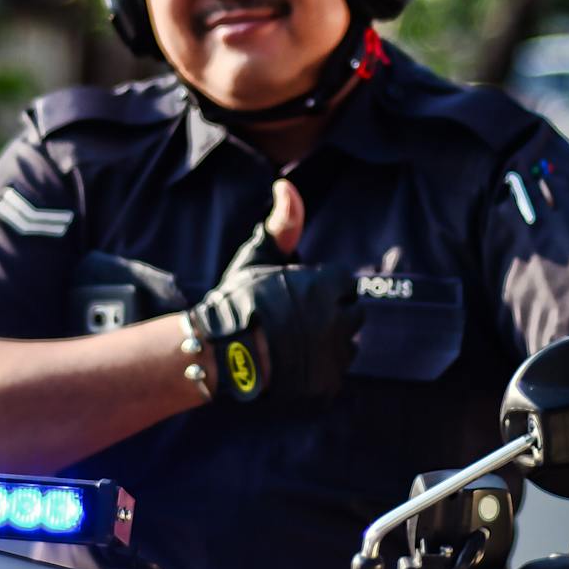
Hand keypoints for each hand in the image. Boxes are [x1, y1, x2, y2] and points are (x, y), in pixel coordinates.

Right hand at [189, 180, 358, 402]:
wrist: (216, 355)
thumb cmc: (236, 302)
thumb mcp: (257, 258)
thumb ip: (283, 224)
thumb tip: (286, 184)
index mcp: (328, 285)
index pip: (345, 283)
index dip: (323, 288)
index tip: (300, 296)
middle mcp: (338, 319)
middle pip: (352, 314)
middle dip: (331, 315)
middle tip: (296, 321)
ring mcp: (334, 355)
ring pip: (346, 345)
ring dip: (328, 343)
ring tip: (292, 344)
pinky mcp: (327, 384)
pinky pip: (334, 373)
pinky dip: (319, 371)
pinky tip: (292, 365)